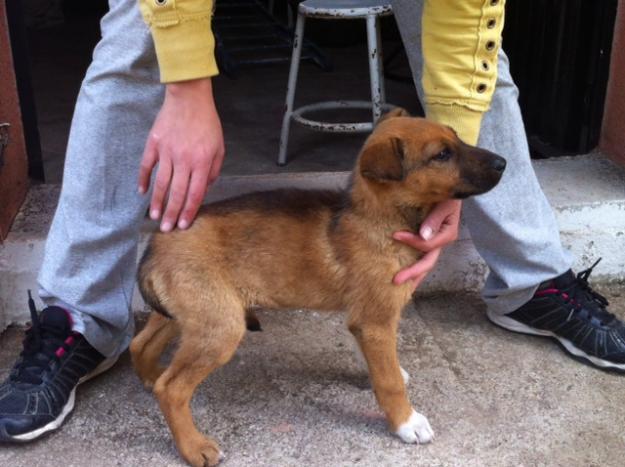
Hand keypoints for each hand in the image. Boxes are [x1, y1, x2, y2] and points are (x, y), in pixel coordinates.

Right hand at [138, 78, 224, 231]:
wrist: (189, 97)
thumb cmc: (207, 123)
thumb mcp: (219, 147)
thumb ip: (213, 170)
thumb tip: (205, 189)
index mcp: (201, 163)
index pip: (195, 194)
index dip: (189, 211)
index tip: (184, 225)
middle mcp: (184, 160)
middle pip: (176, 193)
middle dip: (172, 214)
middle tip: (166, 229)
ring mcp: (167, 152)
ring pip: (161, 183)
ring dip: (157, 202)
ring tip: (154, 217)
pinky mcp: (154, 143)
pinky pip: (147, 165)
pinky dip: (144, 179)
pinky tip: (142, 192)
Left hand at [392, 200, 461, 289]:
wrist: (450, 188)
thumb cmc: (447, 193)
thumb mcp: (445, 204)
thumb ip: (435, 219)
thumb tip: (423, 235)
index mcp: (447, 234)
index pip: (427, 245)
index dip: (411, 242)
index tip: (395, 234)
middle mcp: (441, 241)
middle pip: (427, 262)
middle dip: (412, 273)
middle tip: (395, 281)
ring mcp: (435, 242)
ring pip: (424, 262)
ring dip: (413, 275)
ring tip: (400, 285)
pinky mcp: (429, 238)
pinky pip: (420, 254)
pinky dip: (412, 263)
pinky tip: (404, 271)